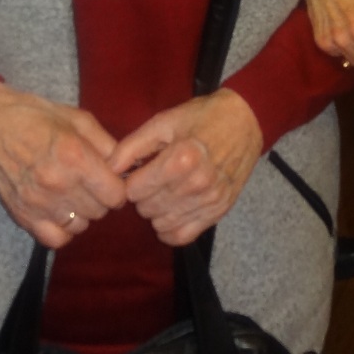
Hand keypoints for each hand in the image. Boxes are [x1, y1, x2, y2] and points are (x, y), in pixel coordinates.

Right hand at [0, 82, 126, 248]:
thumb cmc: (37, 117)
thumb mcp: (78, 119)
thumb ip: (106, 144)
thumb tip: (125, 167)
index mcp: (75, 156)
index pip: (115, 195)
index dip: (118, 188)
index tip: (111, 180)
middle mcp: (58, 184)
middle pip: (99, 211)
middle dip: (101, 198)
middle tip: (90, 184)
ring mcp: (39, 203)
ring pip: (81, 226)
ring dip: (83, 213)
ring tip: (74, 195)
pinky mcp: (23, 216)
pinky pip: (56, 239)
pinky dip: (63, 229)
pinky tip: (61, 212)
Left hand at [108, 89, 263, 245]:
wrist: (246, 121)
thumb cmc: (202, 117)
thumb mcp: (164, 122)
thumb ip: (132, 146)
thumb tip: (108, 169)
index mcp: (182, 158)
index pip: (134, 190)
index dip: (131, 180)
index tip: (140, 170)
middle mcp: (196, 184)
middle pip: (146, 208)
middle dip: (143, 195)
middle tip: (153, 179)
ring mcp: (209, 201)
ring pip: (161, 223)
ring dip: (156, 210)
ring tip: (165, 191)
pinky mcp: (219, 212)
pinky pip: (183, 236)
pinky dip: (170, 229)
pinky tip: (170, 213)